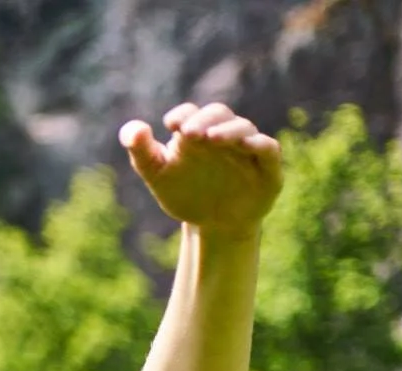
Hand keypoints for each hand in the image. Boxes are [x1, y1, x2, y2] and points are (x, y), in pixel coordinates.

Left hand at [120, 103, 281, 239]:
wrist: (212, 224)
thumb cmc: (184, 193)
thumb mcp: (157, 175)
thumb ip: (141, 152)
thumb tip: (133, 130)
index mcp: (195, 132)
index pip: (189, 114)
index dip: (182, 115)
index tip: (171, 124)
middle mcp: (223, 134)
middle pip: (218, 114)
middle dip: (204, 120)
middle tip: (189, 132)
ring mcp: (247, 148)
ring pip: (243, 128)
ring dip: (229, 130)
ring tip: (212, 138)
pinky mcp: (267, 167)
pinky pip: (268, 148)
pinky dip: (259, 144)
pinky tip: (247, 145)